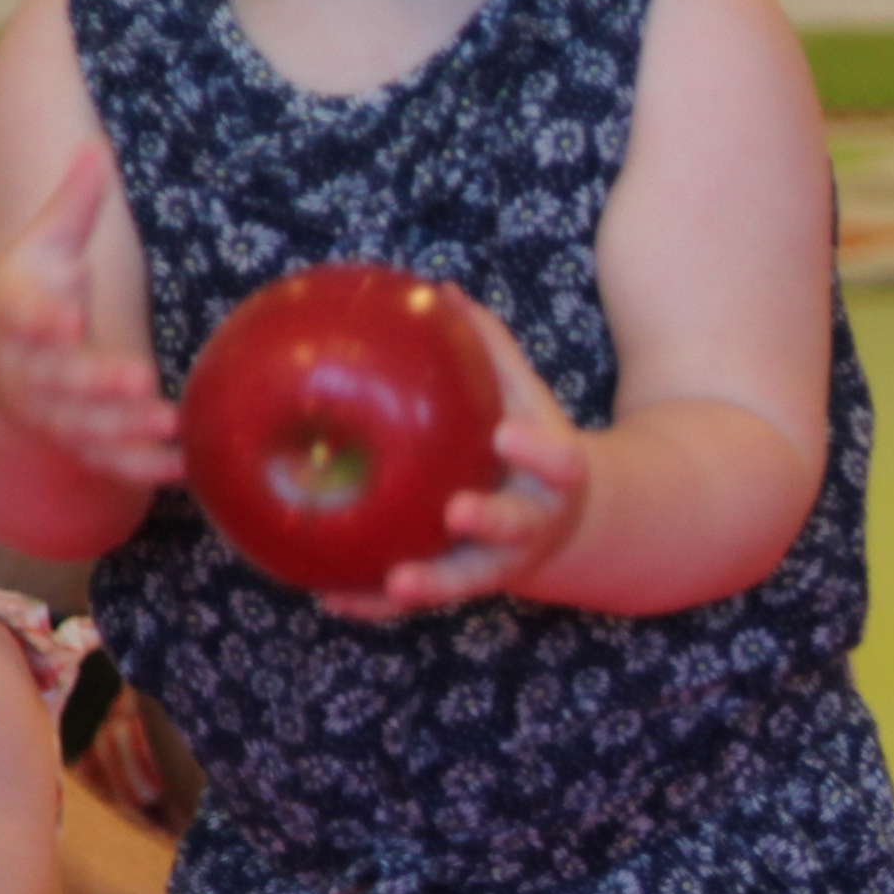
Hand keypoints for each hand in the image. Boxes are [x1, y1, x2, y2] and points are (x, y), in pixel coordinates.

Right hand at [0, 147, 179, 498]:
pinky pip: (106, 461)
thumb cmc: (33, 293)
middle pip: (55, 380)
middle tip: (136, 379)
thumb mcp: (45, 244)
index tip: (69, 314)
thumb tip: (96, 145)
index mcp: (14, 312)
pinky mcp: (77, 443)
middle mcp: (27, 369)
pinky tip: (183, 466)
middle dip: (93, 382)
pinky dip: (141, 468)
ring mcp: (50, 412)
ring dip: (123, 430)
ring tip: (168, 423)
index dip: (42, 318)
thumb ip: (74, 203)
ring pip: (81, 427)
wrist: (0, 370)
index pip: (21, 315)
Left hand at [333, 292, 592, 621]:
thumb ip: (490, 352)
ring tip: (396, 580)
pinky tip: (332, 597)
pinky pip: (417, 603)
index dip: (536, 452)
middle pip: (515, 530)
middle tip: (457, 511)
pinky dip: (376, 603)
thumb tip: (440, 290)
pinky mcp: (462, 585)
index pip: (558, 463)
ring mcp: (498, 564)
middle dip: (489, 522)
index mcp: (553, 478)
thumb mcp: (525, 399)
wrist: (562, 520)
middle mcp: (531, 527)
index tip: (505, 434)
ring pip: (466, 580)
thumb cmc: (529, 443)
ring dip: (431, 584)